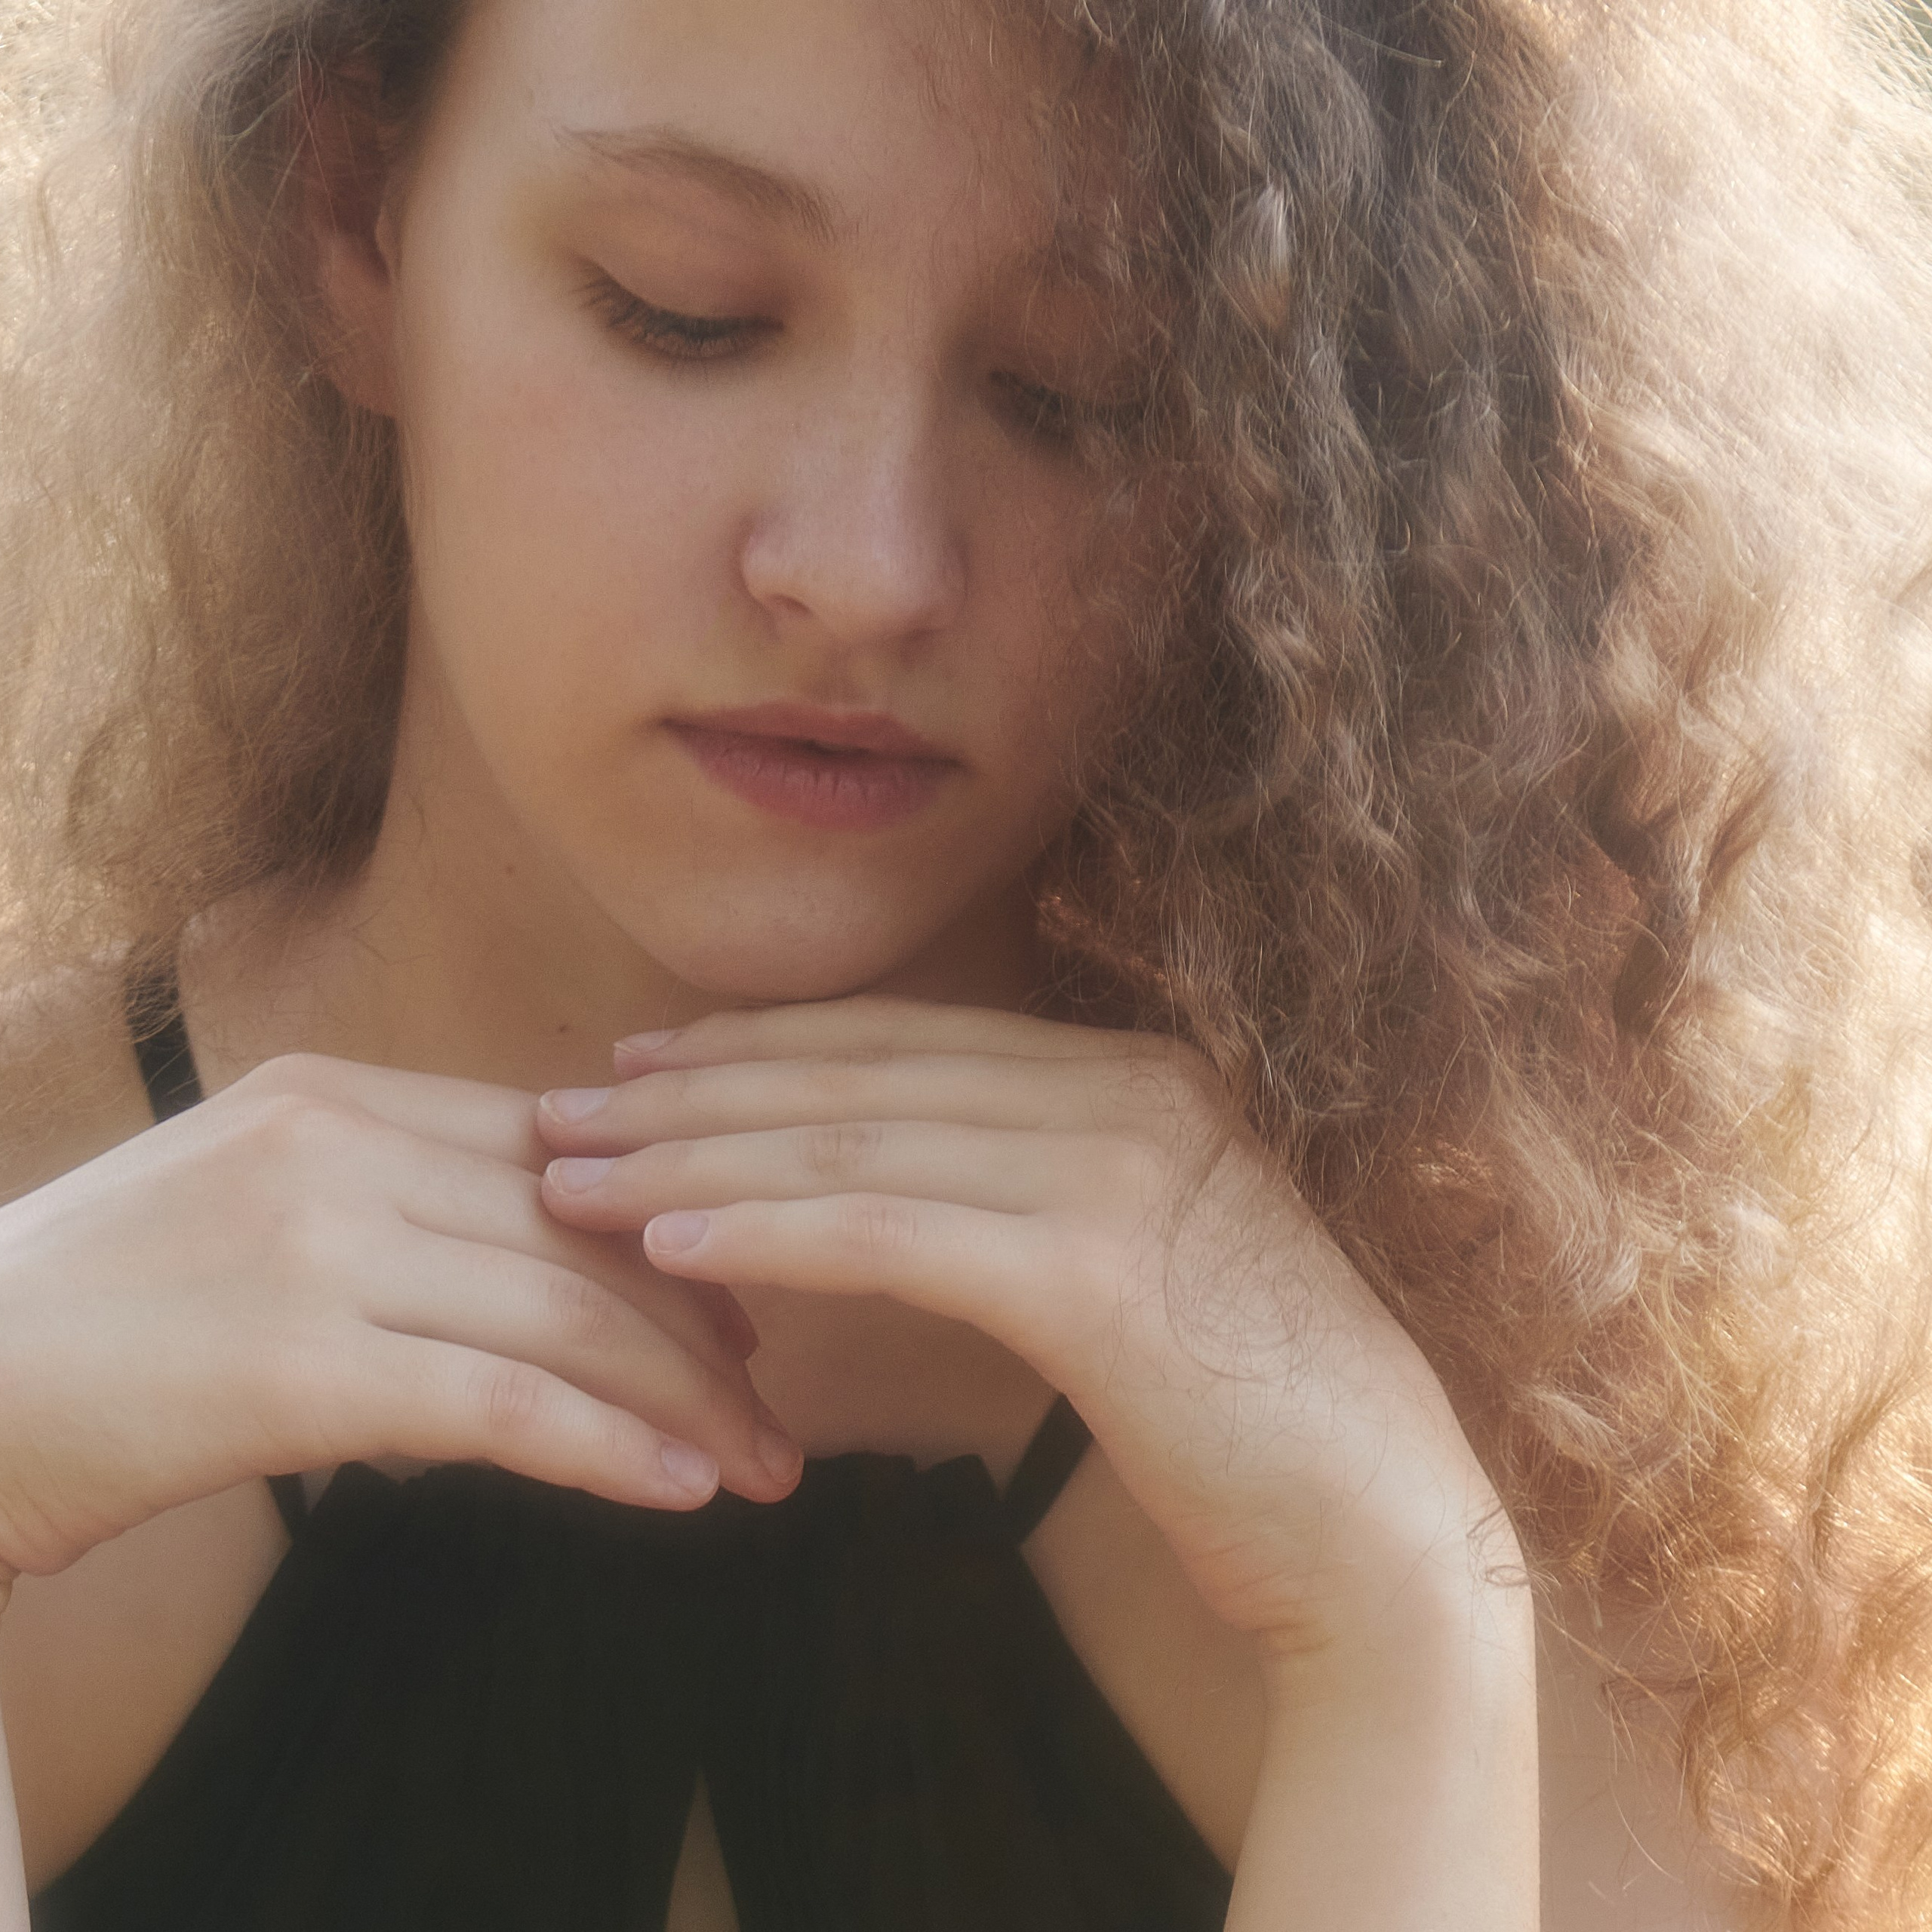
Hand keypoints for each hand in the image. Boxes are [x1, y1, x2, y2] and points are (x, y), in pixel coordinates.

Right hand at [0, 1053, 801, 1581]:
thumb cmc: (101, 1313)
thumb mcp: (254, 1205)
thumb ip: (393, 1204)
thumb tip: (541, 1264)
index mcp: (338, 1093)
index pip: (555, 1149)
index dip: (660, 1224)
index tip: (729, 1292)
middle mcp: (339, 1145)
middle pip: (582, 1231)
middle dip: (698, 1316)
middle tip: (772, 1387)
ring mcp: (319, 1246)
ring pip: (564, 1315)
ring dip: (686, 1395)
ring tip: (764, 1459)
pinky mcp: (296, 1365)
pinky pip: (503, 1407)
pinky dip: (611, 1448)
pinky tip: (684, 1486)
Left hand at [534, 997, 1518, 1651]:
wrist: (1381, 1526)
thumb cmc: (1245, 1412)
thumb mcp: (1128, 1265)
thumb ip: (1021, 1201)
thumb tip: (873, 1191)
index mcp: (1132, 1076)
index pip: (906, 1045)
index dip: (762, 1050)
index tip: (648, 1065)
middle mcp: (1125, 1090)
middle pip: (862, 1079)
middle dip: (697, 1092)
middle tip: (565, 1107)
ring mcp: (1115, 1167)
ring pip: (858, 1148)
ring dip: (700, 1159)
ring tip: (579, 1177)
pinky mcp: (1094, 1269)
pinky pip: (893, 1235)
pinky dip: (771, 1233)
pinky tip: (672, 1244)